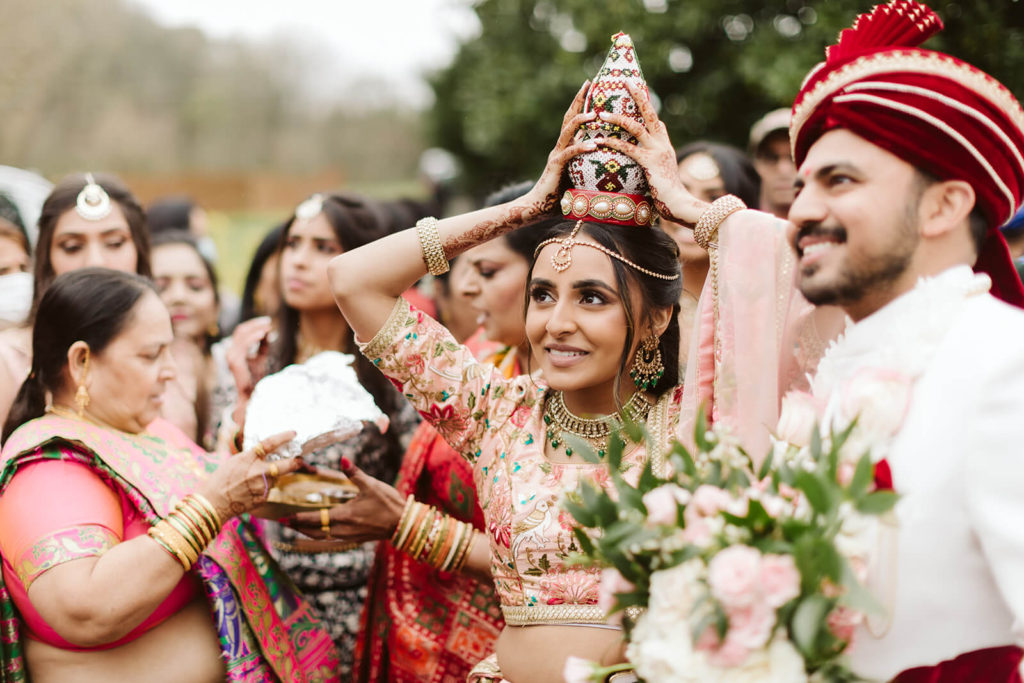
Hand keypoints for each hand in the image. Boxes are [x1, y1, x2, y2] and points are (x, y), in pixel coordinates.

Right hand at [198, 431, 299, 521]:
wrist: (214, 503)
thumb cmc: (221, 479)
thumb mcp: (234, 460)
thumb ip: (252, 456)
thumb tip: (266, 452)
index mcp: (249, 458)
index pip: (271, 443)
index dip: (284, 437)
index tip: (293, 433)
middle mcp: (259, 472)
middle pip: (287, 465)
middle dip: (296, 462)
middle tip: (299, 459)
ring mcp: (262, 486)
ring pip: (277, 478)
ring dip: (274, 476)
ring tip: (257, 478)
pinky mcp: (263, 498)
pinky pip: (269, 489)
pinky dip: (265, 487)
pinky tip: (252, 489)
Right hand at [225, 316, 273, 400]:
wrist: (251, 393)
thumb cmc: (255, 377)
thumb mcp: (260, 358)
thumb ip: (262, 345)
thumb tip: (267, 332)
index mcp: (235, 350)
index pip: (242, 331)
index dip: (253, 325)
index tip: (267, 322)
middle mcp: (230, 351)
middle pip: (241, 330)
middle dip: (255, 324)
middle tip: (268, 322)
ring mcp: (231, 356)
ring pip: (242, 335)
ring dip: (256, 329)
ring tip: (268, 328)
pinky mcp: (235, 361)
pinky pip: (244, 344)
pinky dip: (254, 337)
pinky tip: (263, 334)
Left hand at [282, 459, 405, 542]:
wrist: (403, 523)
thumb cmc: (388, 503)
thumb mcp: (371, 485)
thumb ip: (354, 473)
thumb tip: (342, 458)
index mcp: (345, 515)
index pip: (315, 519)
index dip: (298, 519)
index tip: (284, 517)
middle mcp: (343, 529)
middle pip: (314, 532)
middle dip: (298, 527)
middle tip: (284, 522)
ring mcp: (349, 536)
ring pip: (322, 537)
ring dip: (307, 532)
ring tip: (296, 526)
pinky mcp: (354, 539)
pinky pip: (331, 539)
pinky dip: (320, 536)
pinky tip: (318, 531)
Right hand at [523, 80, 597, 213]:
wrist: (538, 208)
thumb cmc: (561, 198)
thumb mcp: (581, 179)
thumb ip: (591, 169)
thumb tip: (612, 168)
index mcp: (566, 148)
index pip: (574, 121)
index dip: (581, 103)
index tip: (591, 87)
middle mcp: (560, 147)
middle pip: (569, 117)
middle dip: (579, 100)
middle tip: (588, 84)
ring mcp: (557, 155)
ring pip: (568, 131)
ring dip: (581, 120)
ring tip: (594, 113)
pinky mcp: (555, 166)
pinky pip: (570, 153)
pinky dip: (581, 148)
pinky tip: (593, 145)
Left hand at [590, 80, 708, 226]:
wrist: (681, 205)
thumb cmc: (670, 197)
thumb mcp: (662, 177)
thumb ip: (653, 168)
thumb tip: (646, 171)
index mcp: (665, 147)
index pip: (656, 122)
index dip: (646, 107)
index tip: (637, 93)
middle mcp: (663, 144)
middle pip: (650, 113)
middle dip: (638, 95)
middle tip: (626, 81)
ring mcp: (657, 151)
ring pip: (636, 126)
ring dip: (618, 118)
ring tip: (601, 112)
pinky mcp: (649, 162)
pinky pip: (629, 147)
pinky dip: (614, 142)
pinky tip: (601, 140)